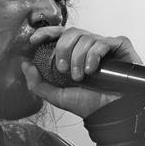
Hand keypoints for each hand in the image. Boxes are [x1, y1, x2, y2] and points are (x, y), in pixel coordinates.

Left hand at [20, 25, 139, 118]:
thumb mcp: (58, 96)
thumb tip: (24, 64)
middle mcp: (89, 46)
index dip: (46, 32)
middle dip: (63, 49)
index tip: (33, 40)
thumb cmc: (90, 105)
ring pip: (86, 37)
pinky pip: (103, 42)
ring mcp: (105, 45)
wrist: (111, 113)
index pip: (59, 34)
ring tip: (81, 76)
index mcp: (75, 53)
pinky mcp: (120, 46)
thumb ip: (38, 83)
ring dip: (78, 57)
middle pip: (72, 32)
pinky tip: (92, 69)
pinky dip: (94, 54)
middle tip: (63, 69)